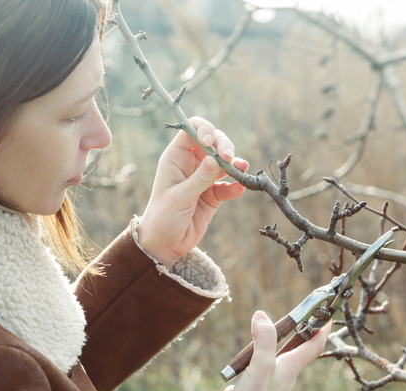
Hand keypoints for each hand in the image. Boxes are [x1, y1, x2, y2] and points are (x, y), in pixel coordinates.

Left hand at [136, 117, 248, 267]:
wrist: (164, 245)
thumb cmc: (163, 218)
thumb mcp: (180, 197)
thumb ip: (199, 178)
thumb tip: (216, 159)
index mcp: (176, 158)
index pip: (192, 130)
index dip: (205, 130)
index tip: (212, 142)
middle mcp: (190, 164)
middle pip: (213, 142)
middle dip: (224, 146)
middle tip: (230, 158)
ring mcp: (203, 179)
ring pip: (224, 162)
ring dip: (234, 164)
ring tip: (241, 169)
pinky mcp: (213, 195)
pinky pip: (228, 185)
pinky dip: (235, 186)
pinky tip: (239, 189)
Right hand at [222, 311, 330, 390]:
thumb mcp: (260, 364)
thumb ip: (264, 339)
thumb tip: (262, 316)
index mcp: (290, 368)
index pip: (314, 345)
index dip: (322, 329)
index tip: (328, 316)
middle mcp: (286, 380)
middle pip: (295, 355)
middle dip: (293, 339)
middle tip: (289, 325)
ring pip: (272, 369)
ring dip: (261, 360)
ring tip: (246, 362)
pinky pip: (255, 385)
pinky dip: (245, 382)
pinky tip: (234, 390)